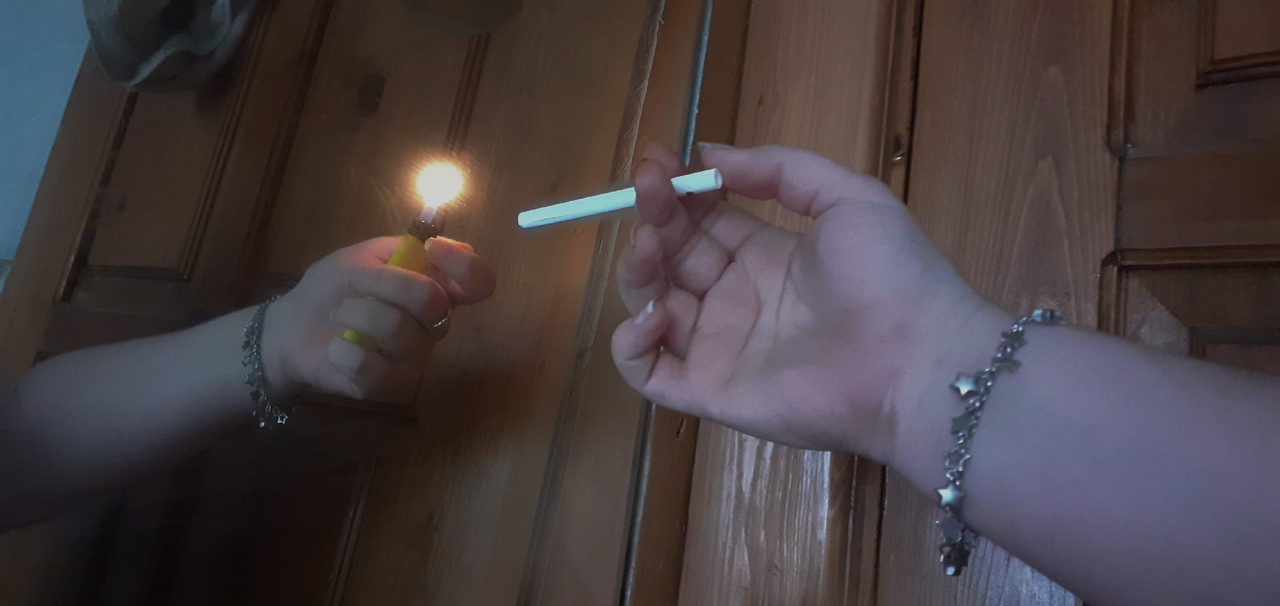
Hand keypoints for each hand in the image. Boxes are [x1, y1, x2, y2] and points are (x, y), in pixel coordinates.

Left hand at [265, 236, 495, 400]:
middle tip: (357, 285)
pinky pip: (376, 370)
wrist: (293, 327)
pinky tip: (335, 349)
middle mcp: (432, 326)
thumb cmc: (334, 288)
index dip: (465, 266)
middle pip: (437, 304)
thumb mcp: (363, 255)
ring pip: (401, 331)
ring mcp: (414, 359)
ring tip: (339, 314)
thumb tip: (441, 246)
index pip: (479, 284)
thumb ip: (402, 249)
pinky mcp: (388, 387)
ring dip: (359, 312)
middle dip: (389, 285)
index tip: (433, 249)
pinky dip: (346, 352)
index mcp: (434, 290)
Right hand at [611, 143, 999, 461]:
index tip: (655, 161)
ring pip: (653, 306)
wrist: (916, 360)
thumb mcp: (848, 197)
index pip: (703, 221)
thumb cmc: (890, 276)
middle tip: (646, 191)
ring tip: (649, 247)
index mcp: (768, 256)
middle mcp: (738, 300)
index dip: (675, 191)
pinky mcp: (711, 391)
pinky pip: (649, 375)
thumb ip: (780, 170)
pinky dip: (630, 346)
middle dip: (653, 220)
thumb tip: (708, 154)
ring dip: (638, 271)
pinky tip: (651, 313)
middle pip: (672, 257)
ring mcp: (721, 348)